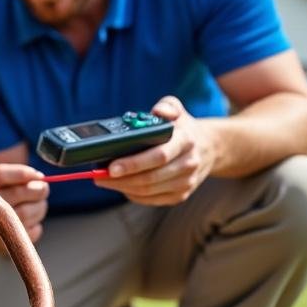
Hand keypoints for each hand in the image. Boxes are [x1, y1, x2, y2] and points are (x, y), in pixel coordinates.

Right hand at [0, 163, 48, 242]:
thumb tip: (40, 178)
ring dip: (40, 207)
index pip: (0, 175)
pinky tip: (29, 222)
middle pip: (18, 193)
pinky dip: (37, 224)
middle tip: (44, 188)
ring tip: (37, 205)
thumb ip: (18, 175)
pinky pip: (34, 230)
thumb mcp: (0, 182)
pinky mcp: (6, 244)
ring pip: (28, 212)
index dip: (23, 173)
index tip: (40, 175)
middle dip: (39, 189)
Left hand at [96, 96, 217, 205]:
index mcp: (185, 141)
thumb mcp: (177, 110)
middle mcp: (188, 164)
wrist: (208, 148)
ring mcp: (186, 182)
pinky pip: (152, 200)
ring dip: (122, 188)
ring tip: (104, 180)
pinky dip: (133, 195)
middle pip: (150, 178)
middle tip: (99, 175)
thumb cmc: (183, 128)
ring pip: (149, 191)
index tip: (111, 166)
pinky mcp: (181, 195)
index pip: (159, 156)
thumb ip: (167, 106)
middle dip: (121, 179)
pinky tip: (121, 187)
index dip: (134, 163)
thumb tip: (158, 111)